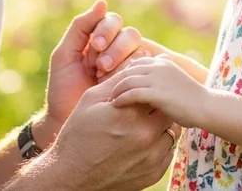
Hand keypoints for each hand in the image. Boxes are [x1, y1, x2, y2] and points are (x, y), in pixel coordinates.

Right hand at [41, 74, 178, 190]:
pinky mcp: (154, 174)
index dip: (148, 90)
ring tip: (141, 127)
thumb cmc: (78, 134)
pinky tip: (142, 144)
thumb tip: (137, 65)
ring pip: (170, 132)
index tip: (141, 92)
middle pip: (166, 111)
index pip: (154, 91)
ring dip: (160, 127)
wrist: (71, 175)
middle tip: (143, 109)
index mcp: (130, 113)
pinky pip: (168, 153)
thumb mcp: (91, 100)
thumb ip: (117, 81)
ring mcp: (151, 157)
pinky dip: (159, 146)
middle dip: (157, 107)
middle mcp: (145, 135)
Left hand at [44, 0, 146, 137]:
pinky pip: (144, 71)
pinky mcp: (138, 83)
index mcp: (100, 40)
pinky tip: (116, 87)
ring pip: (139, 50)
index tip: (93, 48)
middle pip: (129, 34)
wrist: (67, 121)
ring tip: (104, 78)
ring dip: (122, 62)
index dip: (105, 31)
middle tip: (100, 66)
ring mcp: (129, 67)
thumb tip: (103, 2)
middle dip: (114, 48)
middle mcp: (117, 50)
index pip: (112, 21)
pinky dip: (130, 75)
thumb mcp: (65, 55)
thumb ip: (80, 27)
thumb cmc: (64, 89)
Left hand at [110, 55, 210, 128]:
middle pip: (128, 69)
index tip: (116, 84)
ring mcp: (158, 78)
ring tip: (110, 100)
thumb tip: (145, 84)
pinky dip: (121, 98)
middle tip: (107, 92)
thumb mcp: (174, 81)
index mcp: (163, 61)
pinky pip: (131, 92)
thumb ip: (160, 78)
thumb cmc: (190, 99)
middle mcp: (159, 65)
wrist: (206, 107)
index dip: (124, 73)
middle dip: (115, 80)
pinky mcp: (157, 92)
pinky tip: (116, 105)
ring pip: (127, 80)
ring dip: (115, 90)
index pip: (135, 62)